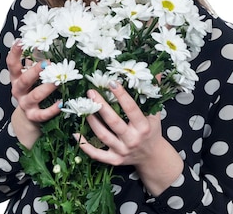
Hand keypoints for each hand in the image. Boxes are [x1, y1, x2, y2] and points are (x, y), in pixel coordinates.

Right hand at [6, 39, 60, 148]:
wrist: (28, 117)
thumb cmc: (31, 89)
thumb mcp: (29, 74)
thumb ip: (34, 60)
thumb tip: (42, 42)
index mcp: (16, 77)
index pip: (12, 64)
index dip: (15, 52)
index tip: (21, 41)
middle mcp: (18, 90)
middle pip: (24, 80)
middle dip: (35, 71)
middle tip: (47, 63)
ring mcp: (25, 104)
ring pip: (35, 96)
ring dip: (47, 88)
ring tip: (58, 81)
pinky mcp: (33, 116)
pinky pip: (43, 114)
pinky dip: (52, 109)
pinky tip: (61, 103)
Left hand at [78, 80, 183, 195]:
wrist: (152, 157)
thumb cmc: (152, 131)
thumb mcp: (155, 113)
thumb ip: (154, 93)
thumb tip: (157, 73)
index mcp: (143, 127)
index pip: (131, 108)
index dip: (121, 95)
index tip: (111, 82)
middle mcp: (132, 139)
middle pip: (113, 122)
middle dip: (101, 106)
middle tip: (91, 92)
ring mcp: (122, 150)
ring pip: (103, 135)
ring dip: (91, 121)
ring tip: (83, 107)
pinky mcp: (114, 160)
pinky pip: (97, 154)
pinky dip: (85, 145)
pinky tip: (75, 133)